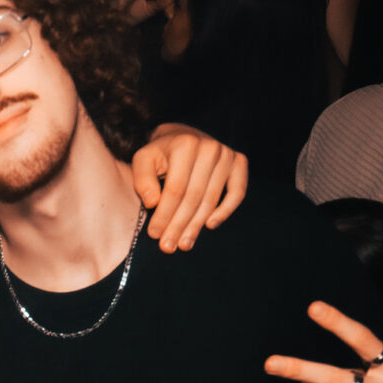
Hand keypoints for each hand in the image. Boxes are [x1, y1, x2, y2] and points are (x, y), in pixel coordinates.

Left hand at [132, 126, 249, 251]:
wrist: (183, 136)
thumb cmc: (161, 154)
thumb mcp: (144, 160)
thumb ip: (142, 179)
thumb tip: (152, 202)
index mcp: (185, 145)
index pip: (175, 189)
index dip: (164, 214)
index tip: (154, 234)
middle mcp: (209, 148)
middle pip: (193, 196)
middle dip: (179, 225)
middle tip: (168, 246)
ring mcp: (226, 154)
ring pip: (211, 199)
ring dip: (196, 225)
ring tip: (184, 243)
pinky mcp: (239, 162)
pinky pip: (237, 192)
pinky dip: (225, 211)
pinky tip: (209, 225)